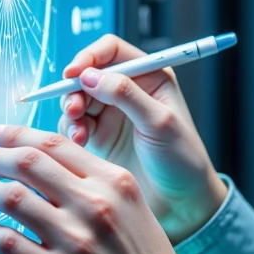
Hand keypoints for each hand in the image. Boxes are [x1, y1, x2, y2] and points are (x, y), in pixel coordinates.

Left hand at [0, 125, 200, 253]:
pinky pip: (6, 242)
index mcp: (116, 183)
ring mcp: (75, 240)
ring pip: (11, 198)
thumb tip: (51, 175)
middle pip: (27, 162)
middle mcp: (95, 204)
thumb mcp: (136, 212)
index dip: (16, 134)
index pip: (55, 143)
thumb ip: (100, 189)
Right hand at [57, 34, 227, 243]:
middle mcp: (128, 91)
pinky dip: (71, 130)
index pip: (111, 50)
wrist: (181, 203)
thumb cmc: (182, 159)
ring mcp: (111, 114)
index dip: (90, 56)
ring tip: (80, 133)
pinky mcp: (98, 137)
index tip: (74, 73)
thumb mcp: (159, 122)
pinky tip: (80, 143)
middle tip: (73, 109)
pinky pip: (74, 124)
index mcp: (150, 76)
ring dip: (72, 111)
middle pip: (88, 74)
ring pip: (77, 99)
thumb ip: (126, 95)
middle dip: (75, 89)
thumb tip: (89, 75)